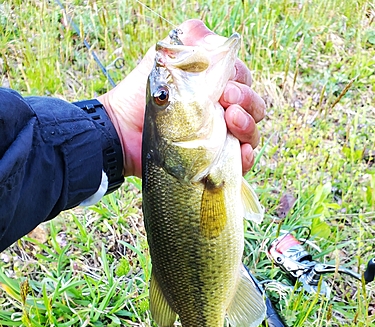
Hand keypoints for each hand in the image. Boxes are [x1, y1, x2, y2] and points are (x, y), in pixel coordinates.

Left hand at [99, 20, 265, 177]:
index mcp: (213, 89)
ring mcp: (221, 139)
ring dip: (248, 126)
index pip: (243, 81)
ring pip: (252, 132)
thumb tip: (216, 38)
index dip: (241, 82)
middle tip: (227, 103)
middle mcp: (221, 113)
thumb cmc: (139, 98)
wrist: (123, 135)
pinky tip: (241, 152)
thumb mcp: (162, 62)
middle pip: (253, 106)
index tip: (225, 87)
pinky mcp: (216, 163)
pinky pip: (243, 162)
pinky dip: (246, 157)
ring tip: (231, 122)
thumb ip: (188, 42)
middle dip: (247, 102)